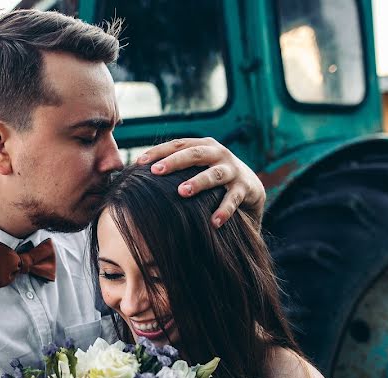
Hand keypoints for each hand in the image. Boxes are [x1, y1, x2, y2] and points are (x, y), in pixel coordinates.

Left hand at [137, 137, 265, 227]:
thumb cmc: (213, 179)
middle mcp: (218, 154)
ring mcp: (232, 170)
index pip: (178, 144)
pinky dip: (224, 210)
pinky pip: (233, 199)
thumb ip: (174, 169)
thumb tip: (136, 175)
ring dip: (198, 182)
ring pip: (214, 174)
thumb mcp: (196, 168)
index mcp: (203, 146)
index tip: (139, 162)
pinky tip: (214, 222)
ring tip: (182, 192)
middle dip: (174, 162)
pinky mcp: (245, 188)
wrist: (250, 188)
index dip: (158, 151)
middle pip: (195, 154)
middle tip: (156, 172)